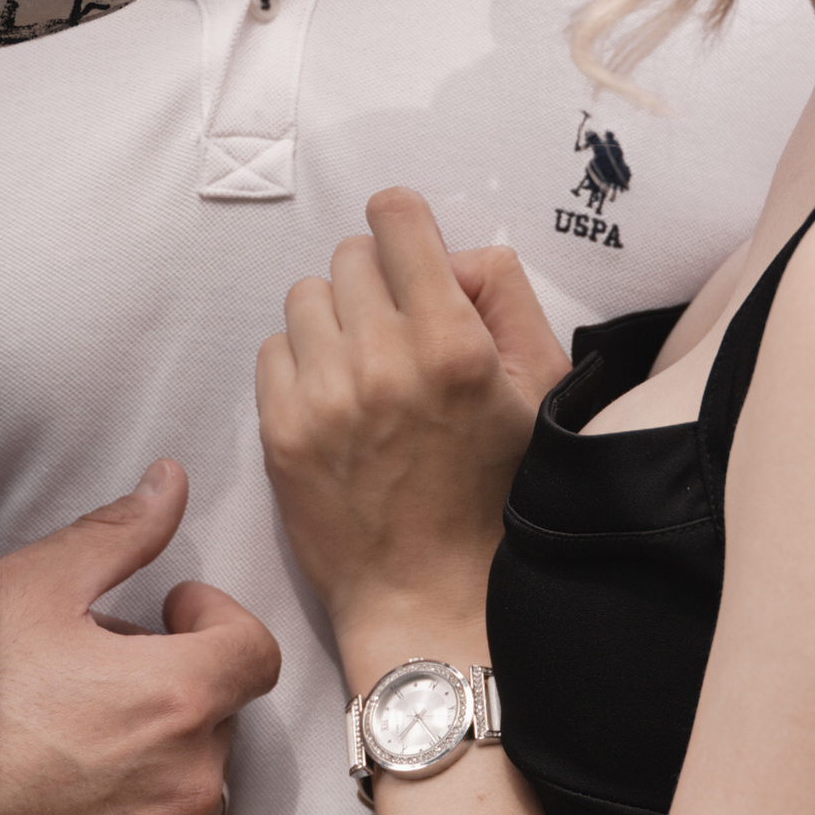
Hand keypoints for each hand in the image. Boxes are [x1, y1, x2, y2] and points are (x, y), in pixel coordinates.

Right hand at [0, 460, 281, 814]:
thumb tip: (173, 483)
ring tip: (94, 753)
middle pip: (218, 719)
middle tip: (100, 683)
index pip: (252, 651)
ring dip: (173, 764)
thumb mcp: (31, 591)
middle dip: (176, 691)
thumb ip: (119, 535)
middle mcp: (192, 779)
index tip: (172, 614)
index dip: (215, 621)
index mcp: (177, 695)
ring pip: (210, 791)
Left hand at [258, 194, 559, 661]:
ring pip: (306, 296)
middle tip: (401, 332)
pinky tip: (338, 401)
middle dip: (378, 282)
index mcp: (453, 344)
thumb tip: (454, 256)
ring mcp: (325, 398)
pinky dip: (303, 363)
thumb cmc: (495, 497)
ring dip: (336, 319)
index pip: (396, 218)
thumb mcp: (541, 390)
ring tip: (367, 368)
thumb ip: (505, 297)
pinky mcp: (282, 432)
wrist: (433, 596)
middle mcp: (384, 362)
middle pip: (351, 256)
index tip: (410, 252)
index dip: (405, 226)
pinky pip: (273, 348)